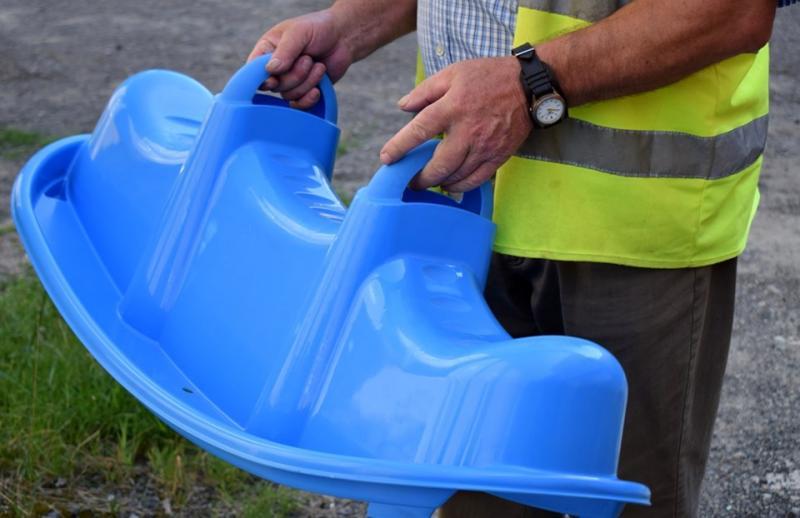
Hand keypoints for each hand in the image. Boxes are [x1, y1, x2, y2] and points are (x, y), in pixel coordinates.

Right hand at [248, 9, 353, 108]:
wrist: (343, 39)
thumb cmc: (318, 29)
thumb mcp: (299, 33)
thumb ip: (285, 50)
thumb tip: (270, 70)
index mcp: (267, 50)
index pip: (253, 70)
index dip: (261, 78)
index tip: (274, 76)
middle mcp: (275, 69)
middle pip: (274, 86)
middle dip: (295, 75)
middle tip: (309, 59)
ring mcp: (289, 82)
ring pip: (289, 95)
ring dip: (307, 82)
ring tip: (319, 66)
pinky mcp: (303, 92)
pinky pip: (299, 105)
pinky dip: (309, 99)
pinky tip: (318, 89)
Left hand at [380, 56, 532, 192]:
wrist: (529, 86)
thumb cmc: (488, 76)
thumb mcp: (453, 73)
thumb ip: (425, 91)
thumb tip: (403, 107)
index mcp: (452, 107)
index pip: (419, 130)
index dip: (400, 147)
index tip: (387, 158)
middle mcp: (468, 130)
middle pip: (439, 165)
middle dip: (421, 178)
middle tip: (411, 181)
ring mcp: (485, 146)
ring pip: (457, 176)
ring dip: (439, 183)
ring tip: (429, 182)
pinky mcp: (499, 156)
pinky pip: (476, 180)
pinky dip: (460, 186)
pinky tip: (450, 184)